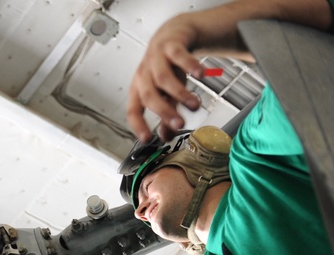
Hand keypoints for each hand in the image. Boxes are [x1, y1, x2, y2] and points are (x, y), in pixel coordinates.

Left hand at [127, 14, 206, 141]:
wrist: (172, 36)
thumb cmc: (167, 68)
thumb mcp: (165, 93)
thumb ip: (166, 114)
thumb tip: (167, 137)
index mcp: (138, 90)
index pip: (133, 111)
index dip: (138, 125)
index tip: (147, 140)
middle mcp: (144, 75)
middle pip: (149, 96)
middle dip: (164, 112)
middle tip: (180, 124)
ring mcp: (156, 59)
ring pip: (163, 78)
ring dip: (180, 93)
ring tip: (195, 105)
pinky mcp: (170, 45)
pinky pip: (179, 55)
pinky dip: (189, 65)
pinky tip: (200, 75)